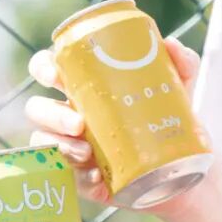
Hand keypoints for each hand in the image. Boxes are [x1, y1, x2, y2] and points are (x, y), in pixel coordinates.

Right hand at [24, 35, 208, 205]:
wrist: (184, 166)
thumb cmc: (171, 116)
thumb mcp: (181, 85)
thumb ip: (181, 60)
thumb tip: (169, 44)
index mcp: (84, 86)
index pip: (47, 69)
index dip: (42, 68)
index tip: (55, 75)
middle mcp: (70, 114)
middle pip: (37, 108)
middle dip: (51, 114)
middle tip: (80, 123)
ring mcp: (72, 146)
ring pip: (44, 142)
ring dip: (61, 145)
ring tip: (87, 152)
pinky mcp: (82, 177)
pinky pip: (68, 177)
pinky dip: (80, 176)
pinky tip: (97, 175)